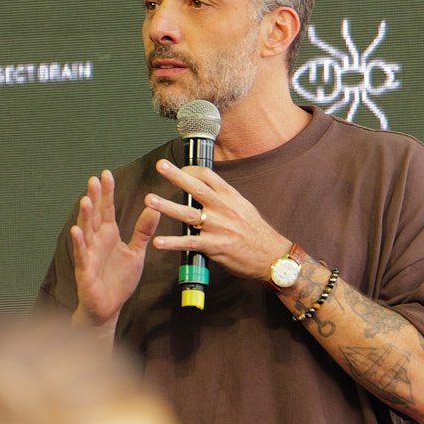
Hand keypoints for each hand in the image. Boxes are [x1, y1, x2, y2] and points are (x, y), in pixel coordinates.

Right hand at [69, 170, 159, 329]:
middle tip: (94, 179)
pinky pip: (81, 255)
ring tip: (85, 199)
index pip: (106, 209)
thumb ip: (143, 232)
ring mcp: (89, 254)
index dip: (106, 193)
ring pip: (86, 232)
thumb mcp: (136, 254)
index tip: (106, 174)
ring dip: (84, 216)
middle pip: (94, 216)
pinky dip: (78, 243)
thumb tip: (153, 208)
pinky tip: (76, 231)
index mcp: (108, 235)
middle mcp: (96, 241)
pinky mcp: (85, 271)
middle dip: (94, 198)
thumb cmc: (119, 281)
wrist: (109, 308)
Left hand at [146, 161, 288, 281]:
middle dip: (176, 176)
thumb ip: (224, 199)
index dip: (190, 170)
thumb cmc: (256, 233)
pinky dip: (173, 243)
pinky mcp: (215, 246)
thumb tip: (207, 190)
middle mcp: (223, 209)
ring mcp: (218, 227)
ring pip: (188, 214)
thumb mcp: (243, 208)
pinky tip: (158, 242)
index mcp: (230, 196)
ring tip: (150, 200)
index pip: (208, 176)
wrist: (272, 256)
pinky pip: (190, 243)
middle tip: (160, 167)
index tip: (179, 169)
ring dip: (167, 206)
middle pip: (196, 188)